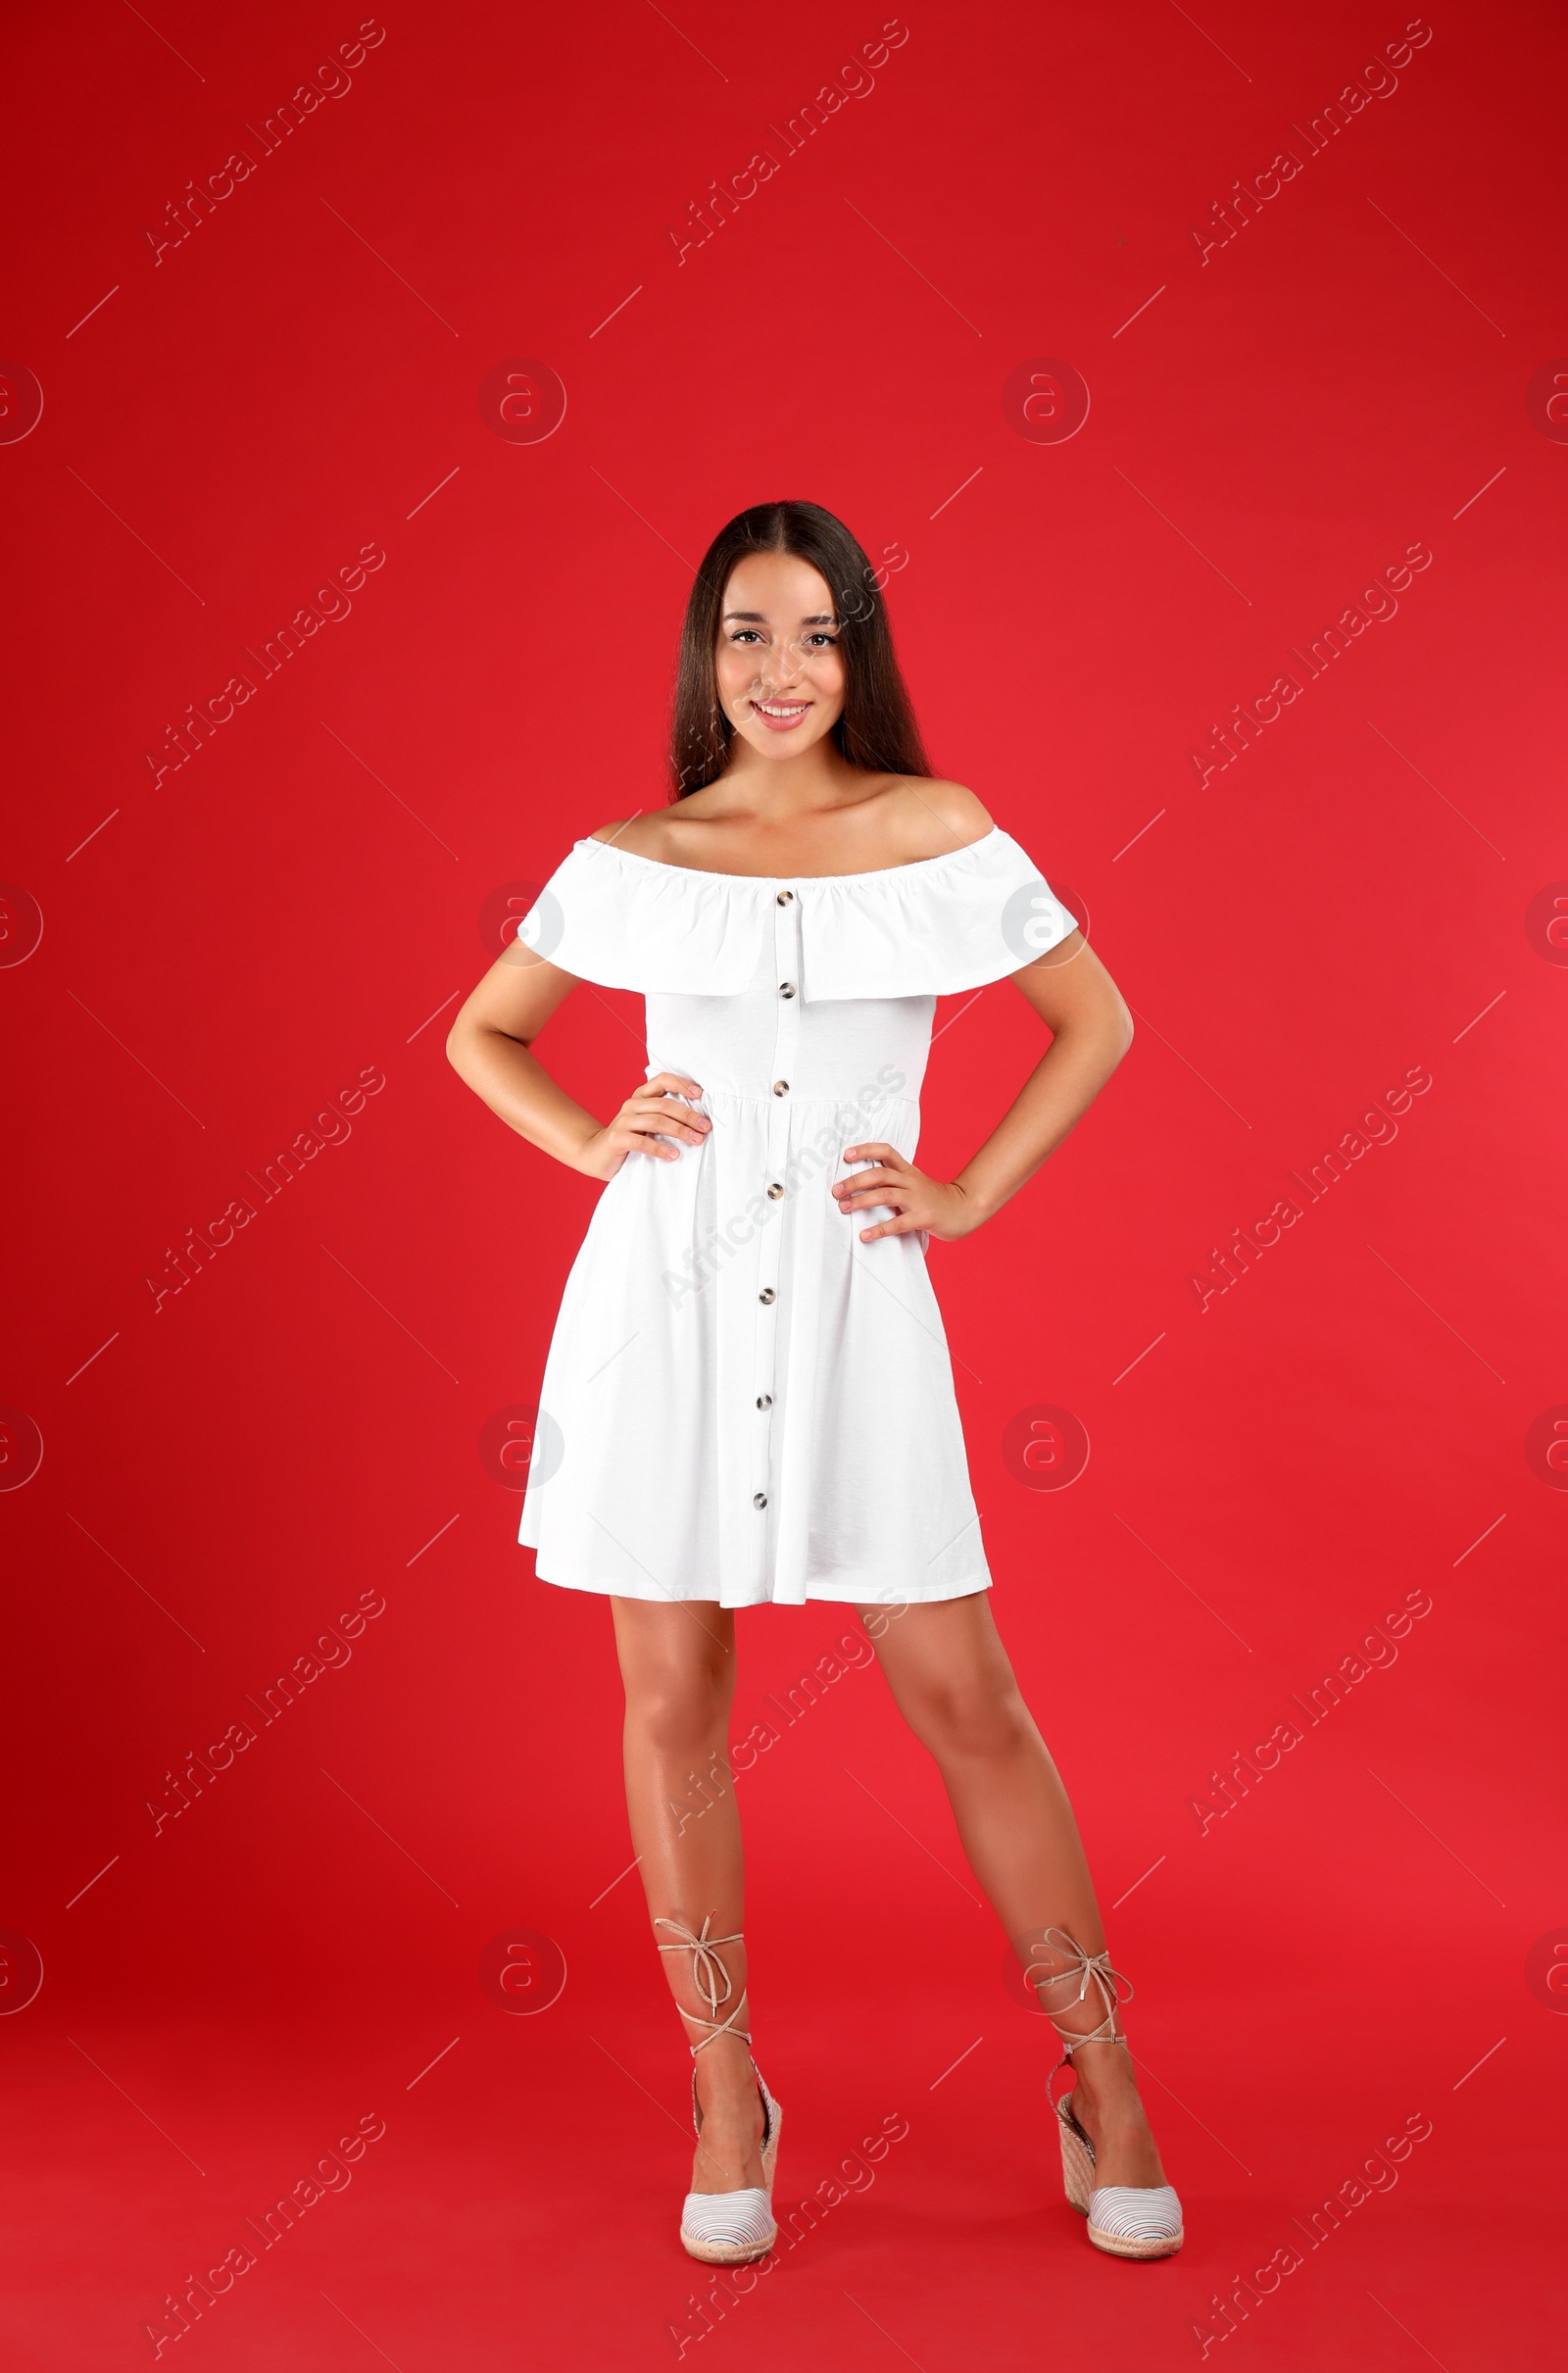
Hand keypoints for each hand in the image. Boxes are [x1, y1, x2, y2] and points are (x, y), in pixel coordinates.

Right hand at [574, 1072, 710, 1180]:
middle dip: (688, 1115)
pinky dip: (660, 1148)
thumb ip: (666, 1116)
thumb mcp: (648, 1123)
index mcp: (641, 1096)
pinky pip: (641, 1141)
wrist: (596, 1154)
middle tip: (705, 1127)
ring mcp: (623, 1120)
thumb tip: (700, 1119)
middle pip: (664, 1104)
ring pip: (656, 1121)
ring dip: (680, 1131)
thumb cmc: (630, 1139)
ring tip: (696, 1140)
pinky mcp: (617, 1138)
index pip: (663, 1080)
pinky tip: (673, 1155)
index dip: (682, 1084)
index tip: (700, 1094)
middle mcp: (632, 1104)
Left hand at [831, 1142, 981, 1242]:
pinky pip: (898, 1223)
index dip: (866, 1150)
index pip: (886, 1151)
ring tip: (843, 1208)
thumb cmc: (933, 1198)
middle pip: (879, 1174)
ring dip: (861, 1201)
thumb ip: (893, 1181)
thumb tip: (860, 1182)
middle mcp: (911, 1181)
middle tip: (835, 1191)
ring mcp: (918, 1199)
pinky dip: (879, 1229)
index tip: (846, 1155)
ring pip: (885, 1195)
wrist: (965, 1209)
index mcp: (908, 1170)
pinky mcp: (924, 1217)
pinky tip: (864, 1235)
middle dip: (854, 1181)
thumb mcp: (914, 1183)